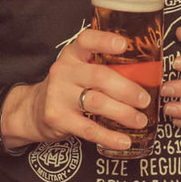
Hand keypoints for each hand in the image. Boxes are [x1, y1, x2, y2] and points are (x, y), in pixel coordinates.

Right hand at [8, 28, 154, 150]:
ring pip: (96, 102)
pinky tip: (124, 141)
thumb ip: (104, 67)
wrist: (34, 110)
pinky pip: (88, 128)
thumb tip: (147, 74)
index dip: (105, 41)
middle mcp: (64, 71)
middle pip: (99, 76)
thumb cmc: (68, 87)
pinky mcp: (58, 118)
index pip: (87, 40)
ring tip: (140, 120)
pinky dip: (109, 136)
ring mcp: (59, 94)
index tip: (124, 45)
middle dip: (127, 89)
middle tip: (145, 100)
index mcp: (73, 54)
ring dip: (123, 113)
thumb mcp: (80, 69)